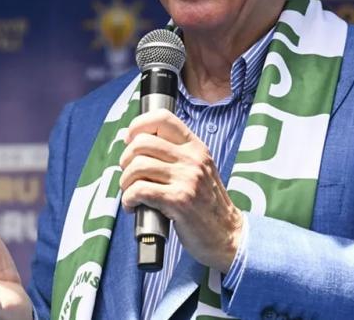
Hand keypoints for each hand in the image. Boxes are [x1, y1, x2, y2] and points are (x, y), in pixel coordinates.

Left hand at [119, 109, 243, 272]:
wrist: (227, 234)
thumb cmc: (207, 205)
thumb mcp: (199, 170)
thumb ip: (175, 155)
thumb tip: (134, 142)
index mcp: (196, 147)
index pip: (162, 118)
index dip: (138, 125)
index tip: (129, 141)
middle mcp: (192, 159)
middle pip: (142, 143)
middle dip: (126, 160)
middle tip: (129, 176)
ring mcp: (187, 179)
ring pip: (137, 166)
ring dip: (125, 182)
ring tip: (131, 193)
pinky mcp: (178, 200)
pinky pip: (139, 190)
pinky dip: (128, 199)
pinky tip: (133, 206)